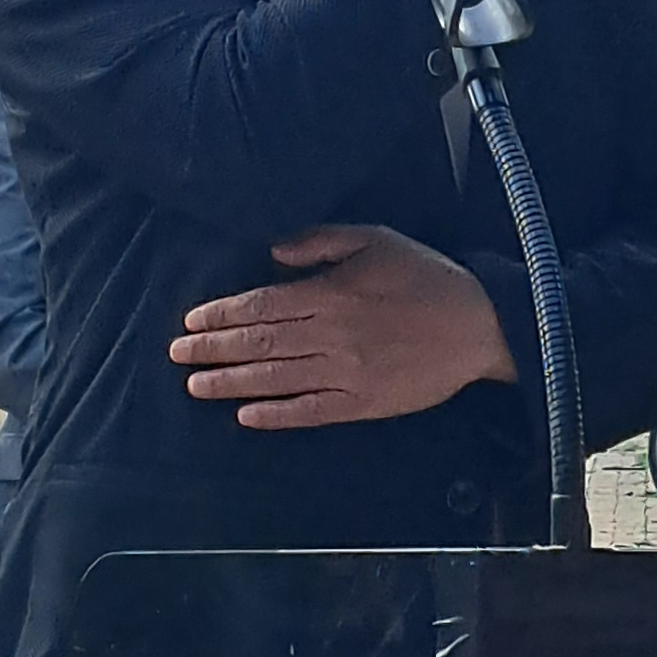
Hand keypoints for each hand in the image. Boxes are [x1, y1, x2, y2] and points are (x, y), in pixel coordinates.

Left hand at [175, 222, 517, 429]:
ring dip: (231, 383)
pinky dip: (276, 415)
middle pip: (259, 344)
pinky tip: (245, 416)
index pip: (262, 306)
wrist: (479, 325)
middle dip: (213, 349)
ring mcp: (347, 374)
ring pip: (276, 380)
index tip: (192, 319)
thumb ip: (320, 243)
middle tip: (177, 353)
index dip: (223, 314)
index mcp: (331, 294)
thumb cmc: (426, 277)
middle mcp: (332, 335)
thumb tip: (273, 253)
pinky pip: (311, 412)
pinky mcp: (364, 404)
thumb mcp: (375, 240)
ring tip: (195, 385)